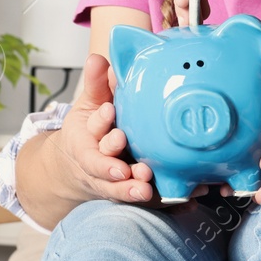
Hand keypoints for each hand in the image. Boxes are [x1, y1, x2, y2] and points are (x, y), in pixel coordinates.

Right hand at [50, 53, 156, 204]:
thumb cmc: (90, 130)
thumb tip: (98, 59)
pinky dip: (160, 201)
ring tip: (145, 186)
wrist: (75, 167)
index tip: (110, 112)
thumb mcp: (89, 105)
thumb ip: (97, 85)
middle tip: (129, 164)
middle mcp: (98, 162)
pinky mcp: (128, 192)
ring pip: (118, 188)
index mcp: (87, 139)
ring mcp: (112, 181)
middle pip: (103, 164)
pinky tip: (184, 200)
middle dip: (113, 163)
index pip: (91, 131)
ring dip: (132, 189)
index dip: (100, 124)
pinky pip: (143, 199)